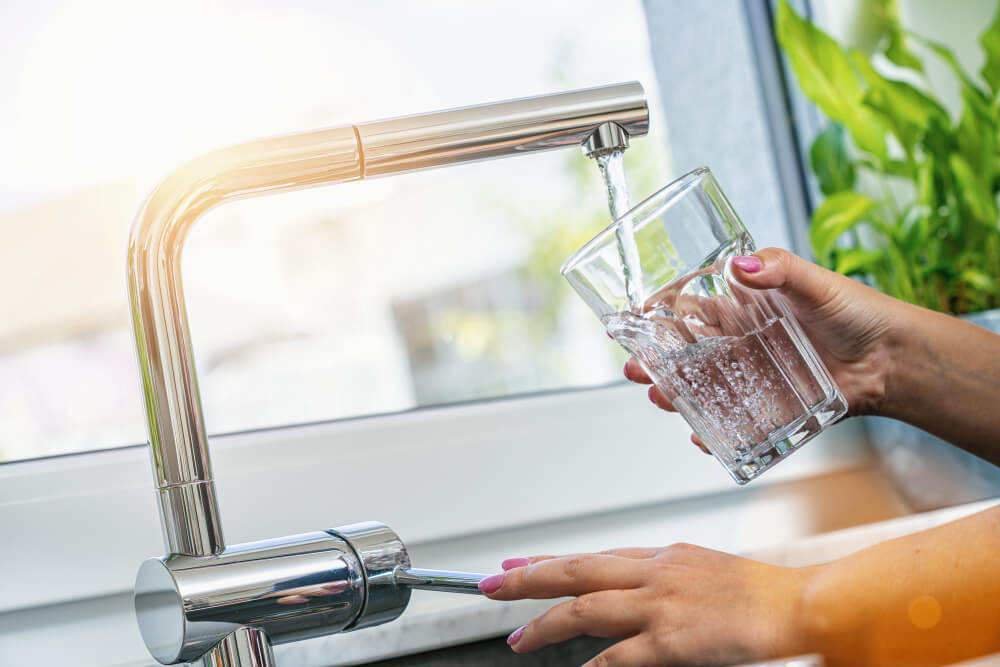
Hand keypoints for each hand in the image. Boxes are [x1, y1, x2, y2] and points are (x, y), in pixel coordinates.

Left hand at [479, 544, 810, 665]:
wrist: (797, 602)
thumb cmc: (755, 592)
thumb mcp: (699, 569)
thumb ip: (659, 575)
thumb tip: (627, 585)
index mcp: (660, 556)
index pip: (591, 555)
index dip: (549, 561)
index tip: (515, 564)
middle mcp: (653, 573)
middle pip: (576, 570)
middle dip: (527, 578)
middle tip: (490, 585)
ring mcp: (660, 604)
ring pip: (585, 607)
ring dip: (545, 623)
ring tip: (516, 636)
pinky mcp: (673, 639)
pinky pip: (620, 655)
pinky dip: (594, 665)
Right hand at [624, 247, 902, 451]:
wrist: (892, 360)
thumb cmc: (855, 313)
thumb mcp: (815, 283)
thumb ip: (779, 269)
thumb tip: (741, 266)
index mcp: (742, 308)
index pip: (689, 309)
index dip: (658, 314)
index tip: (634, 319)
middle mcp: (740, 343)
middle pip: (684, 353)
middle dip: (654, 361)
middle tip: (636, 369)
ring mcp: (751, 377)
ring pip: (701, 388)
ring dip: (674, 395)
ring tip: (659, 398)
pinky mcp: (768, 408)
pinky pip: (733, 422)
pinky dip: (713, 433)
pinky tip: (700, 437)